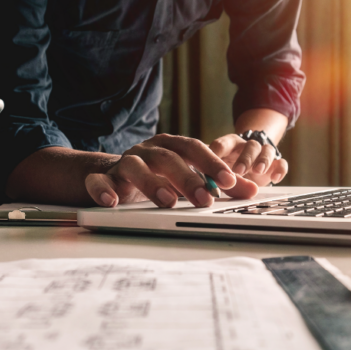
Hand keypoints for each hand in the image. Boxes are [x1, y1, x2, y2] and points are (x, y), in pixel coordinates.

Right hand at [84, 134, 258, 207]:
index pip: (193, 148)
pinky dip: (103, 189)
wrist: (108, 175)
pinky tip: (112, 202)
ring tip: (167, 201)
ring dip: (151, 183)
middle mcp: (146, 151)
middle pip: (167, 158)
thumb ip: (217, 184)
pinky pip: (98, 181)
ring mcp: (122, 163)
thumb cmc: (154, 177)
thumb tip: (252, 190)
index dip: (211, 163)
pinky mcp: (100, 178)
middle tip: (205, 199)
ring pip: (135, 167)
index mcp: (169, 147)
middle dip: (188, 178)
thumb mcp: (185, 179)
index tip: (229, 181)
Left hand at [209, 134, 287, 185]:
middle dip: (245, 158)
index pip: (224, 144)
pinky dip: (280, 170)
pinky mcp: (274, 166)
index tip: (215, 163)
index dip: (219, 152)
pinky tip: (274, 178)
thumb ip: (218, 178)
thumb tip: (217, 186)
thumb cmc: (226, 169)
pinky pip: (281, 163)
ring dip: (263, 160)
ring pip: (267, 150)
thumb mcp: (218, 173)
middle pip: (250, 145)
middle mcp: (247, 147)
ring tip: (258, 171)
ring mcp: (262, 155)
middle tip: (238, 171)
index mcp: (230, 145)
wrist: (245, 169)